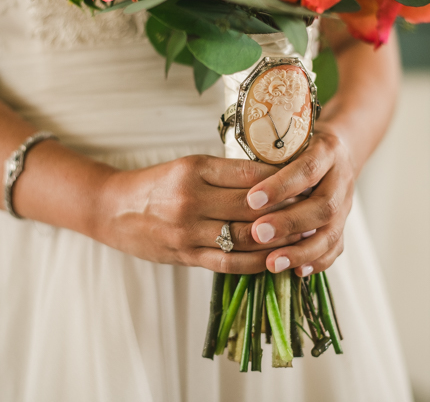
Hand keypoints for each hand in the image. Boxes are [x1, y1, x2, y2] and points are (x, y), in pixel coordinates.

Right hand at [92, 155, 305, 272]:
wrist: (113, 209)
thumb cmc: (157, 184)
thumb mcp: (189, 166)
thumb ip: (226, 173)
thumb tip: (274, 177)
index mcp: (195, 170)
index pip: (251, 174)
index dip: (284, 179)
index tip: (308, 179)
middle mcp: (191, 199)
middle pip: (253, 207)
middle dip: (289, 210)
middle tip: (316, 209)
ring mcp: (188, 231)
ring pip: (246, 237)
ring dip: (279, 239)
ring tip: (304, 236)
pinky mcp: (186, 255)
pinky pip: (229, 263)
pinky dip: (256, 263)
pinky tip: (276, 260)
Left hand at [245, 125, 355, 276]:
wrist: (337, 152)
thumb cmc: (301, 147)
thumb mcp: (289, 141)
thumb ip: (269, 158)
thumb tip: (232, 181)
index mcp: (326, 152)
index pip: (306, 168)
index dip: (281, 186)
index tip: (252, 200)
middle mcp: (340, 179)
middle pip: (323, 206)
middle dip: (289, 222)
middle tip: (257, 233)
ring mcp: (345, 205)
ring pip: (331, 233)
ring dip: (301, 251)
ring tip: (273, 262)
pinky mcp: (344, 224)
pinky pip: (335, 248)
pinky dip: (316, 261)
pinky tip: (296, 271)